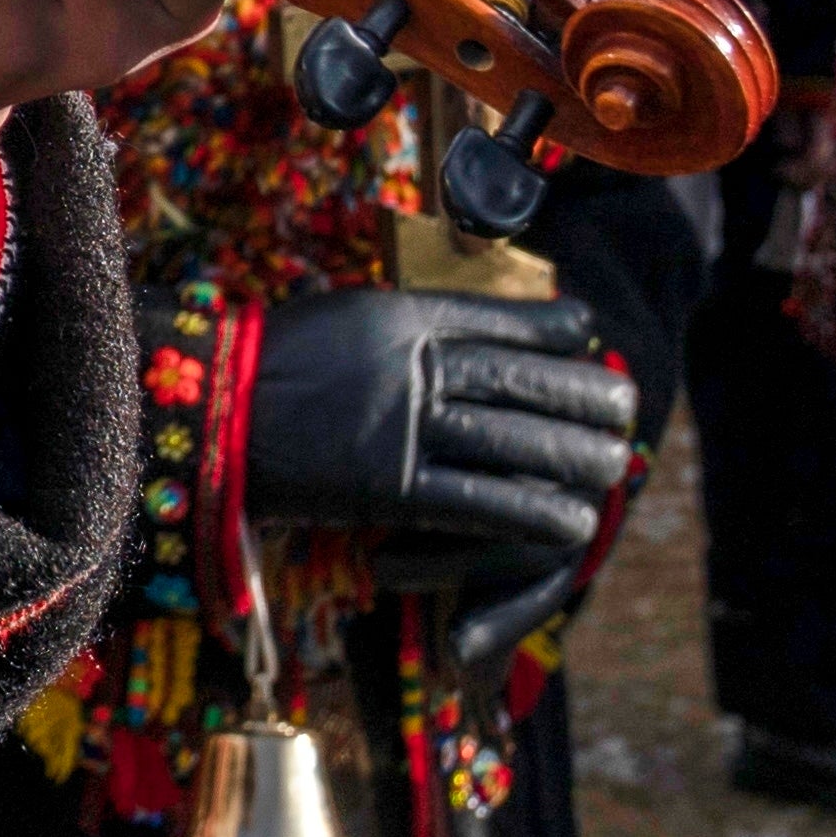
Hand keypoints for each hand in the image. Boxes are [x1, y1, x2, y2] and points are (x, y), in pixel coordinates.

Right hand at [243, 288, 635, 575]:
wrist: (208, 413)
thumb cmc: (274, 362)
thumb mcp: (347, 318)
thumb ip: (412, 323)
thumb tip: (479, 329)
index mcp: (398, 316)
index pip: (495, 318)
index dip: (551, 327)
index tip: (590, 333)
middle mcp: (409, 366)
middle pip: (517, 378)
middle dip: (579, 393)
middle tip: (627, 405)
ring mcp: (400, 427)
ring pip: (510, 440)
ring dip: (571, 455)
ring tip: (615, 463)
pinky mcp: (388, 488)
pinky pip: (476, 502)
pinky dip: (530, 512)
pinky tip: (571, 520)